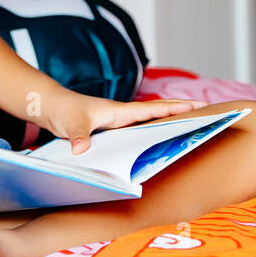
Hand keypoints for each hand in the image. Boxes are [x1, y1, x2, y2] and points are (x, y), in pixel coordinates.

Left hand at [46, 94, 206, 155]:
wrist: (50, 106)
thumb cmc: (63, 111)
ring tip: (190, 130)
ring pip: (148, 124)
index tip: (198, 105)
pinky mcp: (110, 131)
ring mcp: (117, 123)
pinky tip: (156, 145)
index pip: (153, 109)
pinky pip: (136, 133)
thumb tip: (82, 151)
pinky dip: (150, 135)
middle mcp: (122, 116)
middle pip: (157, 114)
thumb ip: (79, 137)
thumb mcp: (71, 125)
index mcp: (119, 111)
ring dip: (167, 124)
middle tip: (205, 114)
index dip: (175, 108)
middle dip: (181, 113)